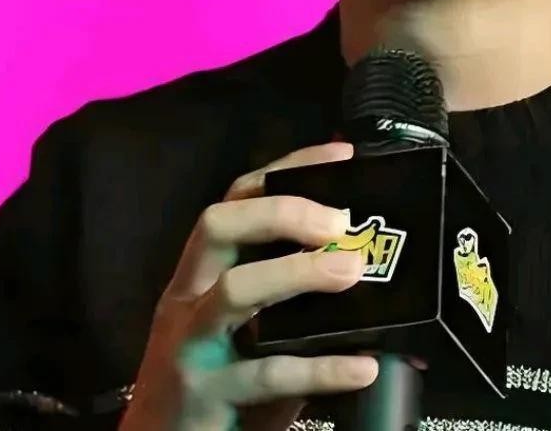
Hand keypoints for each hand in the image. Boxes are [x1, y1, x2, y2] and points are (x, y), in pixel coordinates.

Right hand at [119, 141, 377, 430]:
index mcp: (200, 272)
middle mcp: (188, 298)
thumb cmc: (217, 381)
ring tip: (350, 272)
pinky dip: (321, 367)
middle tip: (339, 224)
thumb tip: (363, 262)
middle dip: (282, 213)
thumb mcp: (244, 328)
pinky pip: (266, 374)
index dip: (287, 170)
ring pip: (235, 290)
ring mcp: (191, 345)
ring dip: (297, 273)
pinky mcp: (204, 395)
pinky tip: (363, 365)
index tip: (340, 156)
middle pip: (219, 226)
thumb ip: (287, 295)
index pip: (236, 198)